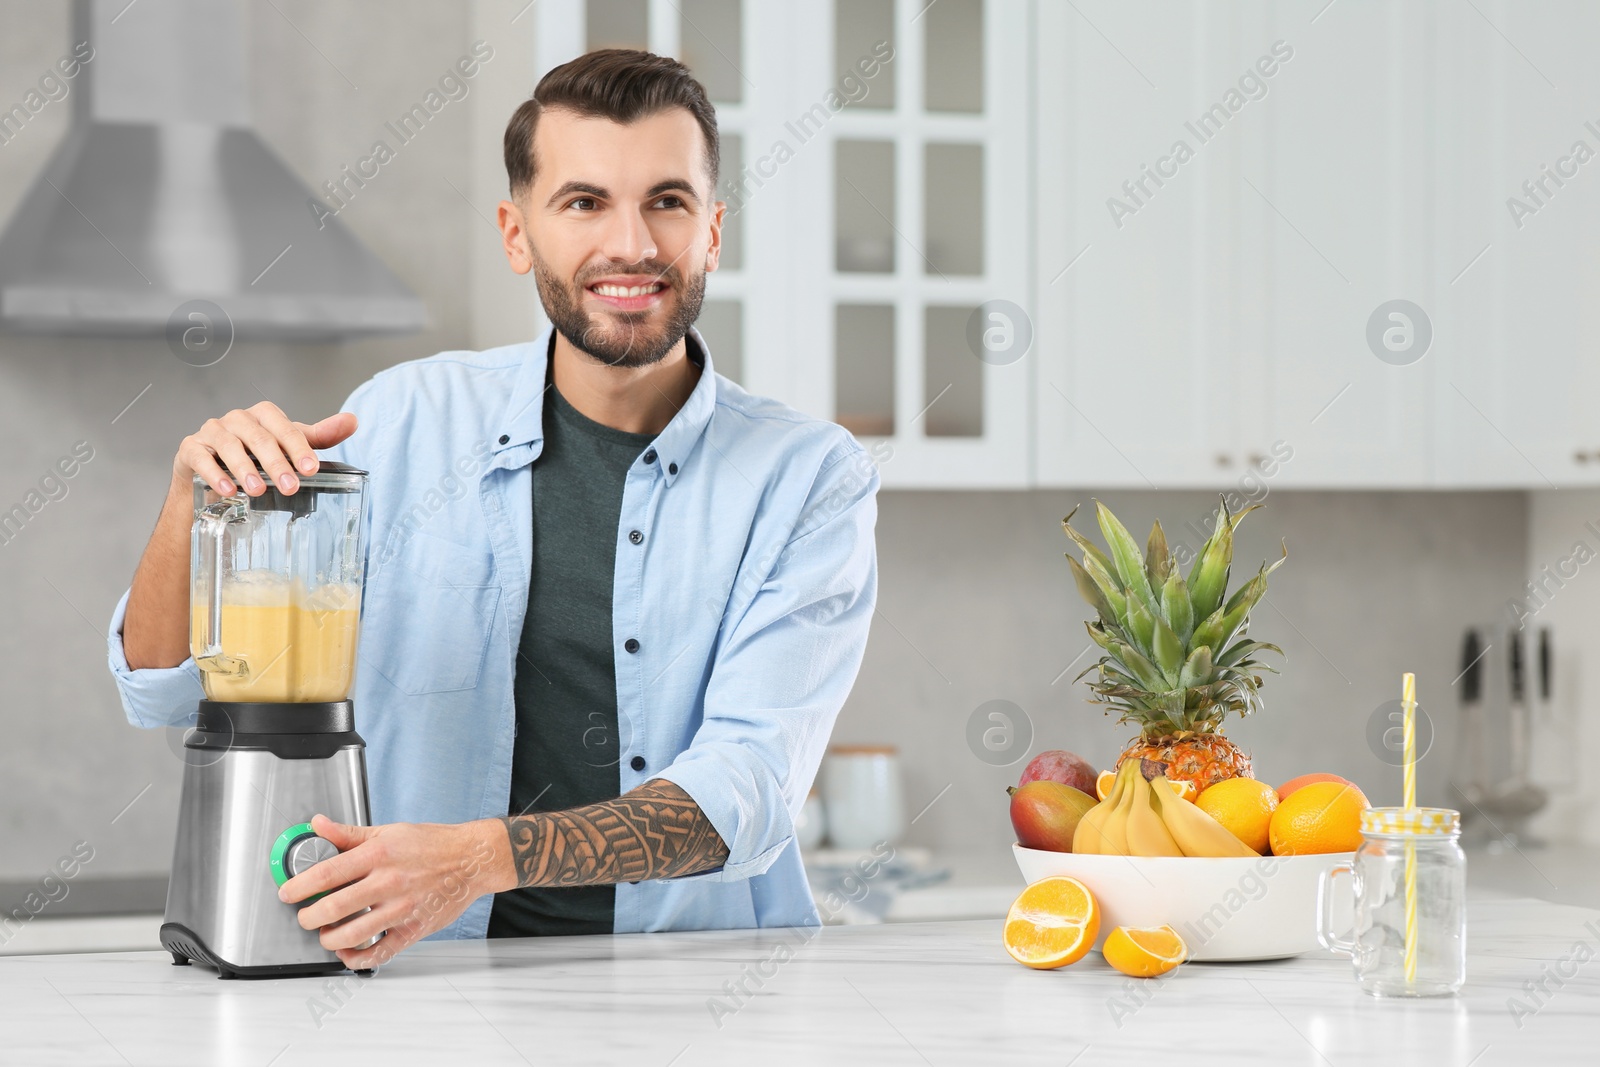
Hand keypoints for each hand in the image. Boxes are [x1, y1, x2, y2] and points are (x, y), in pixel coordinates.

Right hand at [175, 401, 356, 498]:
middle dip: (275, 462)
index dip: (298, 447)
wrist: (213, 478)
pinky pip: (200, 457)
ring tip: (258, 490)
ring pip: (229, 445)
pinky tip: (228, 490)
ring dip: (244, 468)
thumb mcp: (289, 447)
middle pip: (258, 437)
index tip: (311, 469)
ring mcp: (212, 432)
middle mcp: (238, 419)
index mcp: (264, 416)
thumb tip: (352, 421)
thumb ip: (318, 436)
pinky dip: (214, 473)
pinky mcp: (190, 449)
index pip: (284, 427)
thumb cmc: (256, 457)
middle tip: (289, 486)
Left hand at [279, 814, 501, 969]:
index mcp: (379, 854)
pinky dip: (357, 957)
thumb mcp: (389, 831)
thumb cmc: (432, 844)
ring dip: (328, 938)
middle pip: (334, 907)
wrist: (472, 860)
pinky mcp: (414, 929)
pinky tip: (347, 951)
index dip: (299, 885)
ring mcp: (402, 908)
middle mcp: (389, 881)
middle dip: (308, 917)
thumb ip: (348, 834)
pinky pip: (380, 952)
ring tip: (325, 933)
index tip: (287, 892)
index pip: (327, 872)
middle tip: (305, 916)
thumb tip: (317, 826)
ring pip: (353, 933)